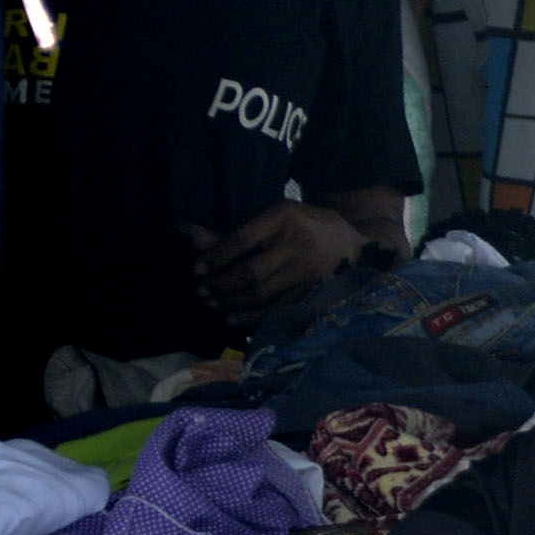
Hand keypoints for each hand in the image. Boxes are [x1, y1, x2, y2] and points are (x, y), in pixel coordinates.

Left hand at [194, 201, 370, 319]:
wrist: (345, 243)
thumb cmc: (296, 226)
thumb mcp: (267, 219)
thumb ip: (231, 233)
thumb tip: (190, 235)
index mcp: (283, 218)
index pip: (243, 239)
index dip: (216, 256)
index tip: (197, 268)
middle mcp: (297, 244)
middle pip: (251, 272)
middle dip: (220, 284)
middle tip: (201, 289)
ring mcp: (306, 270)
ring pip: (261, 294)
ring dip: (231, 302)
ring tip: (213, 302)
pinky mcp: (310, 291)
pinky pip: (275, 309)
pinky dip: (249, 317)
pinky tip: (231, 316)